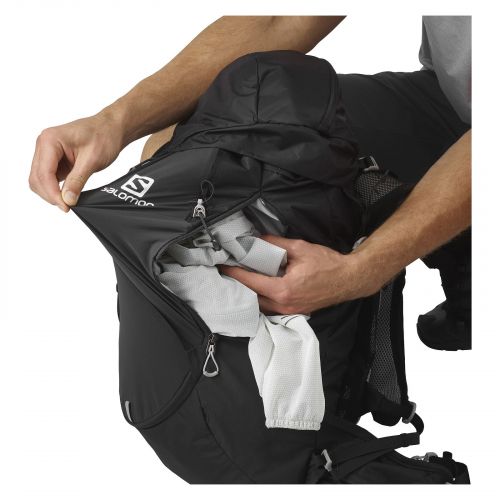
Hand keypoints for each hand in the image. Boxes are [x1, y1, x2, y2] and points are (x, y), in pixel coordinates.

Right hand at [29, 111, 123, 211]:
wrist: (111, 128)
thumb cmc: (103, 136)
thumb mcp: (92, 160)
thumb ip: (77, 180)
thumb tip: (67, 200)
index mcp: (50, 140)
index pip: (44, 173)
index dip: (52, 193)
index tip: (65, 206)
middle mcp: (44, 145)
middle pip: (37, 178)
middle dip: (50, 195)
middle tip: (68, 206)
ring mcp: (47, 153)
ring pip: (39, 180)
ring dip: (51, 193)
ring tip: (68, 201)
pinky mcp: (53, 160)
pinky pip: (48, 178)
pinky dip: (55, 188)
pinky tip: (67, 194)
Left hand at [219, 235, 382, 314]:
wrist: (349, 278)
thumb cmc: (328, 264)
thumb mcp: (300, 248)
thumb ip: (275, 244)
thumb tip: (258, 239)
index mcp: (283, 289)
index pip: (251, 281)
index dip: (235, 273)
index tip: (224, 267)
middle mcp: (284, 303)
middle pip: (252, 297)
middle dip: (240, 285)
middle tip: (231, 272)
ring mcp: (290, 310)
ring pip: (261, 305)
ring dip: (251, 293)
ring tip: (243, 279)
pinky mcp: (296, 310)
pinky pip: (272, 308)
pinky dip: (263, 299)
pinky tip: (261, 288)